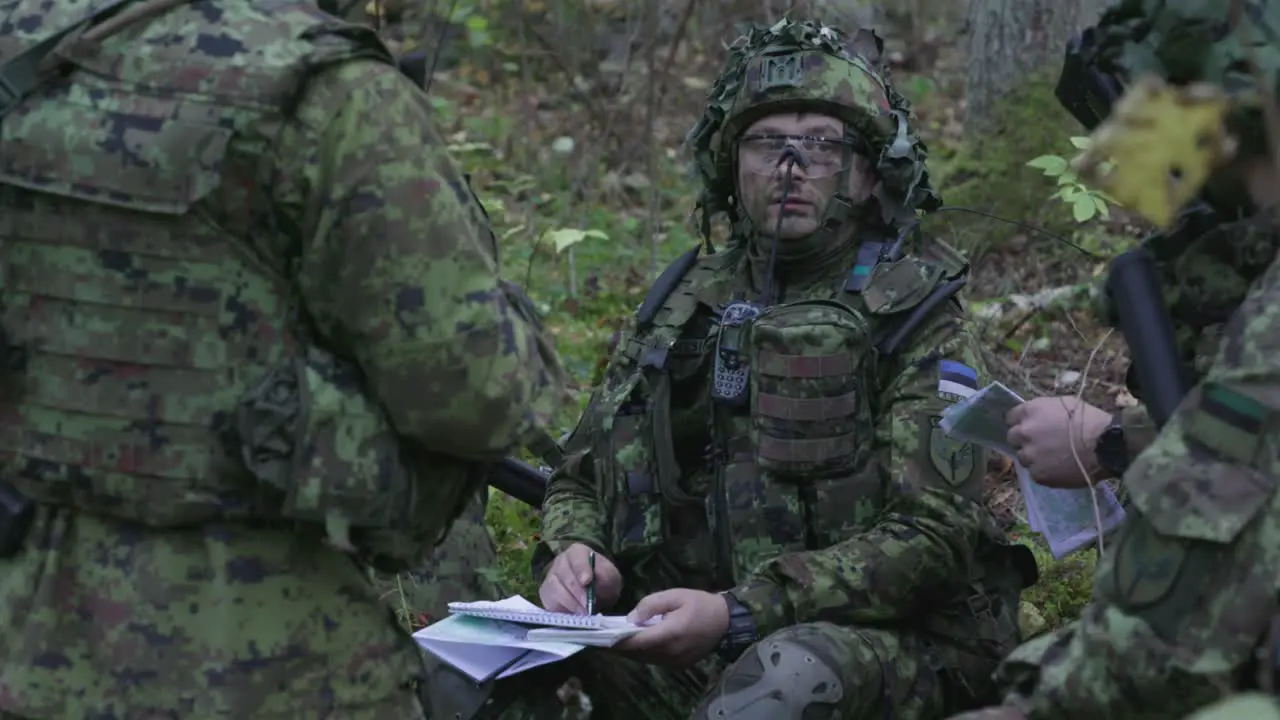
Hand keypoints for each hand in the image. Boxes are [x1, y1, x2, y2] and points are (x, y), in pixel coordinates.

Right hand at [539, 543, 622, 613]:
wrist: (593, 590)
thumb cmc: (602, 580)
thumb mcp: (610, 577)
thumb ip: (605, 578)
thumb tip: (594, 585)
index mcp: (577, 552)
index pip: (577, 557)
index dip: (581, 569)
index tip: (586, 581)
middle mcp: (560, 562)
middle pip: (564, 575)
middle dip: (577, 592)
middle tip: (588, 605)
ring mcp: (550, 577)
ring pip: (555, 589)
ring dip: (571, 603)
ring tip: (584, 613)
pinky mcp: (546, 594)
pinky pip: (550, 602)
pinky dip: (562, 610)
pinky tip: (574, 615)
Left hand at [612, 589, 729, 668]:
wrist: (725, 621)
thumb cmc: (700, 603)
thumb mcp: (675, 595)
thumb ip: (651, 604)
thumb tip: (631, 618)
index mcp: (669, 634)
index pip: (635, 642)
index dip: (615, 641)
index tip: (598, 637)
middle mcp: (670, 653)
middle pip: (637, 654)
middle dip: (618, 646)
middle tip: (601, 637)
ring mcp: (674, 662)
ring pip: (644, 659)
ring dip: (629, 651)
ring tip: (614, 640)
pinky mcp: (678, 665)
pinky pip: (654, 661)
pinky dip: (642, 653)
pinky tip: (635, 643)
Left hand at [1005, 396, 1110, 487]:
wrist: (1105, 446)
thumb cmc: (1089, 420)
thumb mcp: (1064, 404)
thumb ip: (1043, 411)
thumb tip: (1036, 417)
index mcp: (1030, 411)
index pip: (1011, 417)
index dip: (1020, 422)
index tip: (1030, 427)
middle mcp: (1024, 432)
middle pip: (1013, 437)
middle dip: (1024, 440)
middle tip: (1041, 443)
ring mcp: (1029, 455)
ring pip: (1023, 457)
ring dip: (1033, 457)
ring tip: (1054, 457)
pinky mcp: (1038, 474)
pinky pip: (1035, 472)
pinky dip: (1044, 471)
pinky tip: (1060, 468)